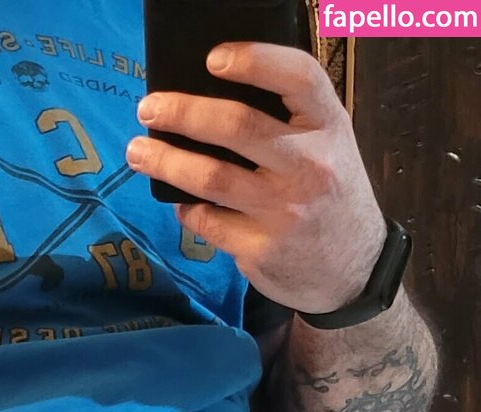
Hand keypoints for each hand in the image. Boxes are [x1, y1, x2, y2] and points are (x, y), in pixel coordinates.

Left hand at [126, 42, 386, 313]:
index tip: (212, 59)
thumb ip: (290, 121)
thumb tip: (210, 99)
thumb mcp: (331, 147)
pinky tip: (179, 201)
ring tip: (138, 152)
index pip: (299, 78)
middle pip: (237, 125)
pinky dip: (186, 209)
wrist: (353, 271)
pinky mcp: (261, 250)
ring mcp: (285, 212)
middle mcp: (310, 166)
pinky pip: (207, 222)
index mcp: (330, 127)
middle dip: (182, 113)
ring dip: (165, 162)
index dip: (255, 60)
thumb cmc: (330, 196)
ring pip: (211, 177)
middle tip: (148, 110)